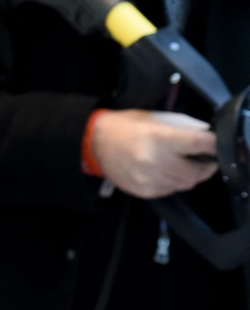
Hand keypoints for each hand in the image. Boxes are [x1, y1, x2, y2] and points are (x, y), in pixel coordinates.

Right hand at [90, 110, 217, 198]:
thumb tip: (206, 137)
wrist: (95, 142)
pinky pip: (170, 191)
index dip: (212, 145)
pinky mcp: (144, 190)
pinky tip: (162, 171)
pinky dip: (171, 182)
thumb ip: (182, 128)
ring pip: (185, 184)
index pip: (198, 144)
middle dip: (203, 165)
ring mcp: (148, 178)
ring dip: (187, 175)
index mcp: (158, 137)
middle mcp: (154, 160)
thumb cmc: (125, 127)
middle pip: (196, 171)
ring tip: (178, 164)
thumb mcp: (155, 119)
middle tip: (201, 159)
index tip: (214, 146)